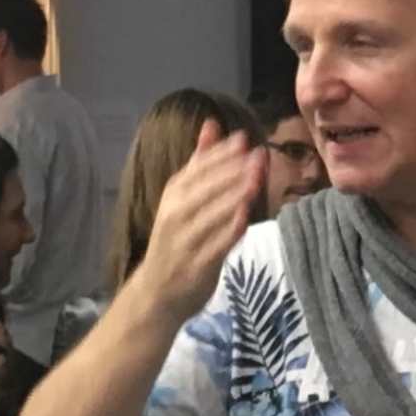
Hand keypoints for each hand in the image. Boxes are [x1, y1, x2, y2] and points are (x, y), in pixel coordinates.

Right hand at [124, 124, 266, 323]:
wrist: (157, 291)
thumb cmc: (177, 237)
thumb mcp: (183, 197)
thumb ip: (200, 162)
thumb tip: (212, 123)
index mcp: (174, 195)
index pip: (196, 169)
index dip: (220, 154)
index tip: (243, 138)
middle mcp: (175, 215)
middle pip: (204, 189)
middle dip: (231, 171)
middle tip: (258, 155)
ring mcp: (184, 242)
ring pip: (209, 216)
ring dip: (232, 197)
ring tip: (255, 180)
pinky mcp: (195, 267)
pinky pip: (213, 247)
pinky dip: (227, 232)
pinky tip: (245, 218)